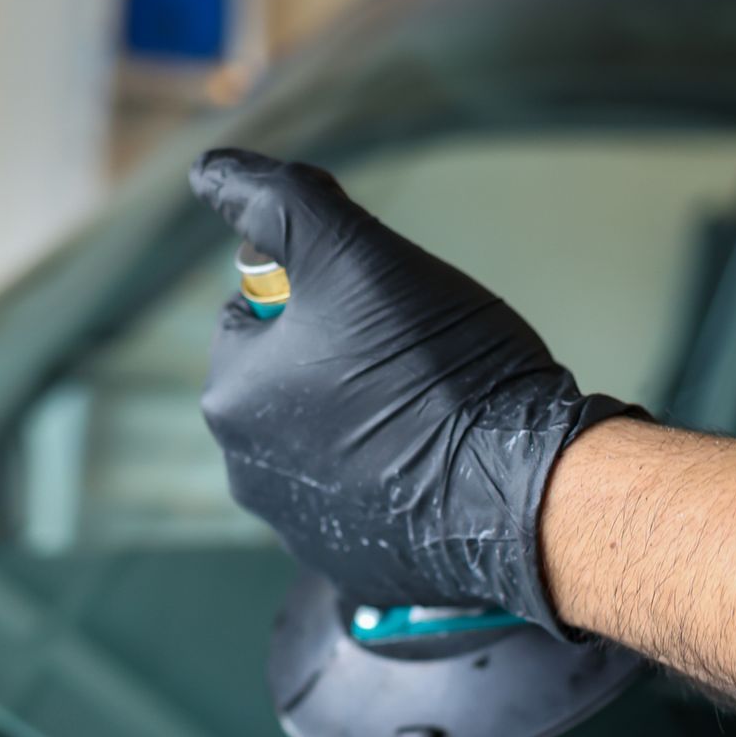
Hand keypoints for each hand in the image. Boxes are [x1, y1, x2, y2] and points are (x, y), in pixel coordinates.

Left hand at [187, 148, 636, 632]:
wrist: (524, 492)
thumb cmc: (440, 367)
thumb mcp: (355, 252)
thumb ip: (276, 201)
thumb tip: (211, 170)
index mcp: (231, 399)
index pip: (255, 314)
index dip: (322, 294)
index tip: (381, 306)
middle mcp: (250, 476)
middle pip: (291, 383)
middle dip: (341, 362)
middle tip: (416, 357)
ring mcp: (304, 532)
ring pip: (330, 443)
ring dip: (370, 421)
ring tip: (438, 412)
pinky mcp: (360, 567)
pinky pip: (369, 504)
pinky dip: (399, 482)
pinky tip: (446, 467)